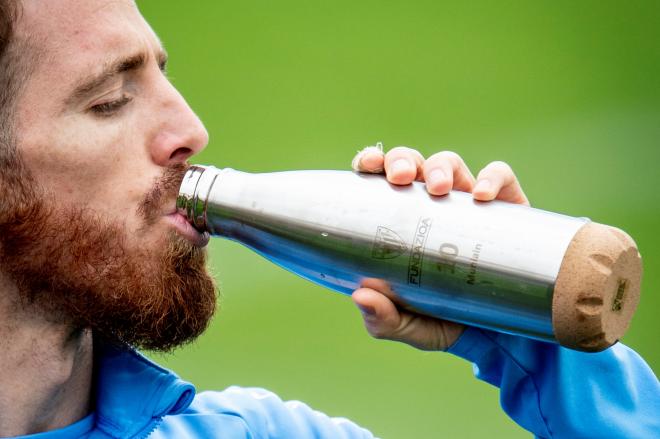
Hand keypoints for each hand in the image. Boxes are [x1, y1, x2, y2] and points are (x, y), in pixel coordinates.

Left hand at [350, 145, 529, 350]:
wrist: (504, 338)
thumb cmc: (448, 323)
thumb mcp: (411, 327)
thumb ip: (384, 319)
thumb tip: (361, 296)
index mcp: (401, 224)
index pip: (380, 183)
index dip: (370, 164)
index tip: (365, 166)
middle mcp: (432, 206)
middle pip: (413, 164)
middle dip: (403, 161)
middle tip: (400, 178)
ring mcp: (468, 204)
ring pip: (450, 164)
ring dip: (440, 167)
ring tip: (438, 188)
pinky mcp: (508, 208)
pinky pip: (501, 178)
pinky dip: (492, 178)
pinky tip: (483, 197)